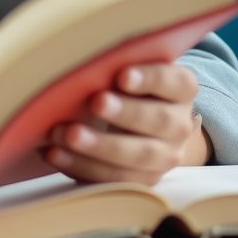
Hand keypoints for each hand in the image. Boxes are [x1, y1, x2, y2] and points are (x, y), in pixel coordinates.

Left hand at [45, 62, 210, 185]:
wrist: (141, 122)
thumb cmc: (125, 84)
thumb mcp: (128, 68)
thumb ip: (114, 64)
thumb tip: (78, 57)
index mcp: (180, 89)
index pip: (176, 82)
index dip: (151, 78)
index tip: (122, 76)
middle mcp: (179, 124)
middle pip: (159, 120)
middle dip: (125, 113)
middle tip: (95, 103)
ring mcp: (166, 156)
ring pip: (140, 155)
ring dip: (101, 146)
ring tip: (68, 134)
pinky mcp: (144, 180)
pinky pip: (115, 179)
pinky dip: (83, 166)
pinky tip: (56, 153)